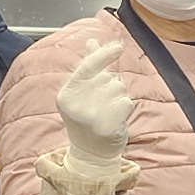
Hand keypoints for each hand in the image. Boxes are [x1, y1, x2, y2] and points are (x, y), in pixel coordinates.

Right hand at [56, 39, 136, 164]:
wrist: (91, 153)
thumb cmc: (87, 119)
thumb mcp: (82, 93)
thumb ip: (88, 66)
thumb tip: (91, 41)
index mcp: (67, 94)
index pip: (87, 67)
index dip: (103, 54)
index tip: (119, 46)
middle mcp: (76, 103)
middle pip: (107, 77)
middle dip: (111, 86)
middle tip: (103, 105)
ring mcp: (91, 114)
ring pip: (119, 88)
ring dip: (119, 98)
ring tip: (108, 113)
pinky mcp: (107, 124)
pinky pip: (127, 102)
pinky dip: (126, 109)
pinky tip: (116, 120)